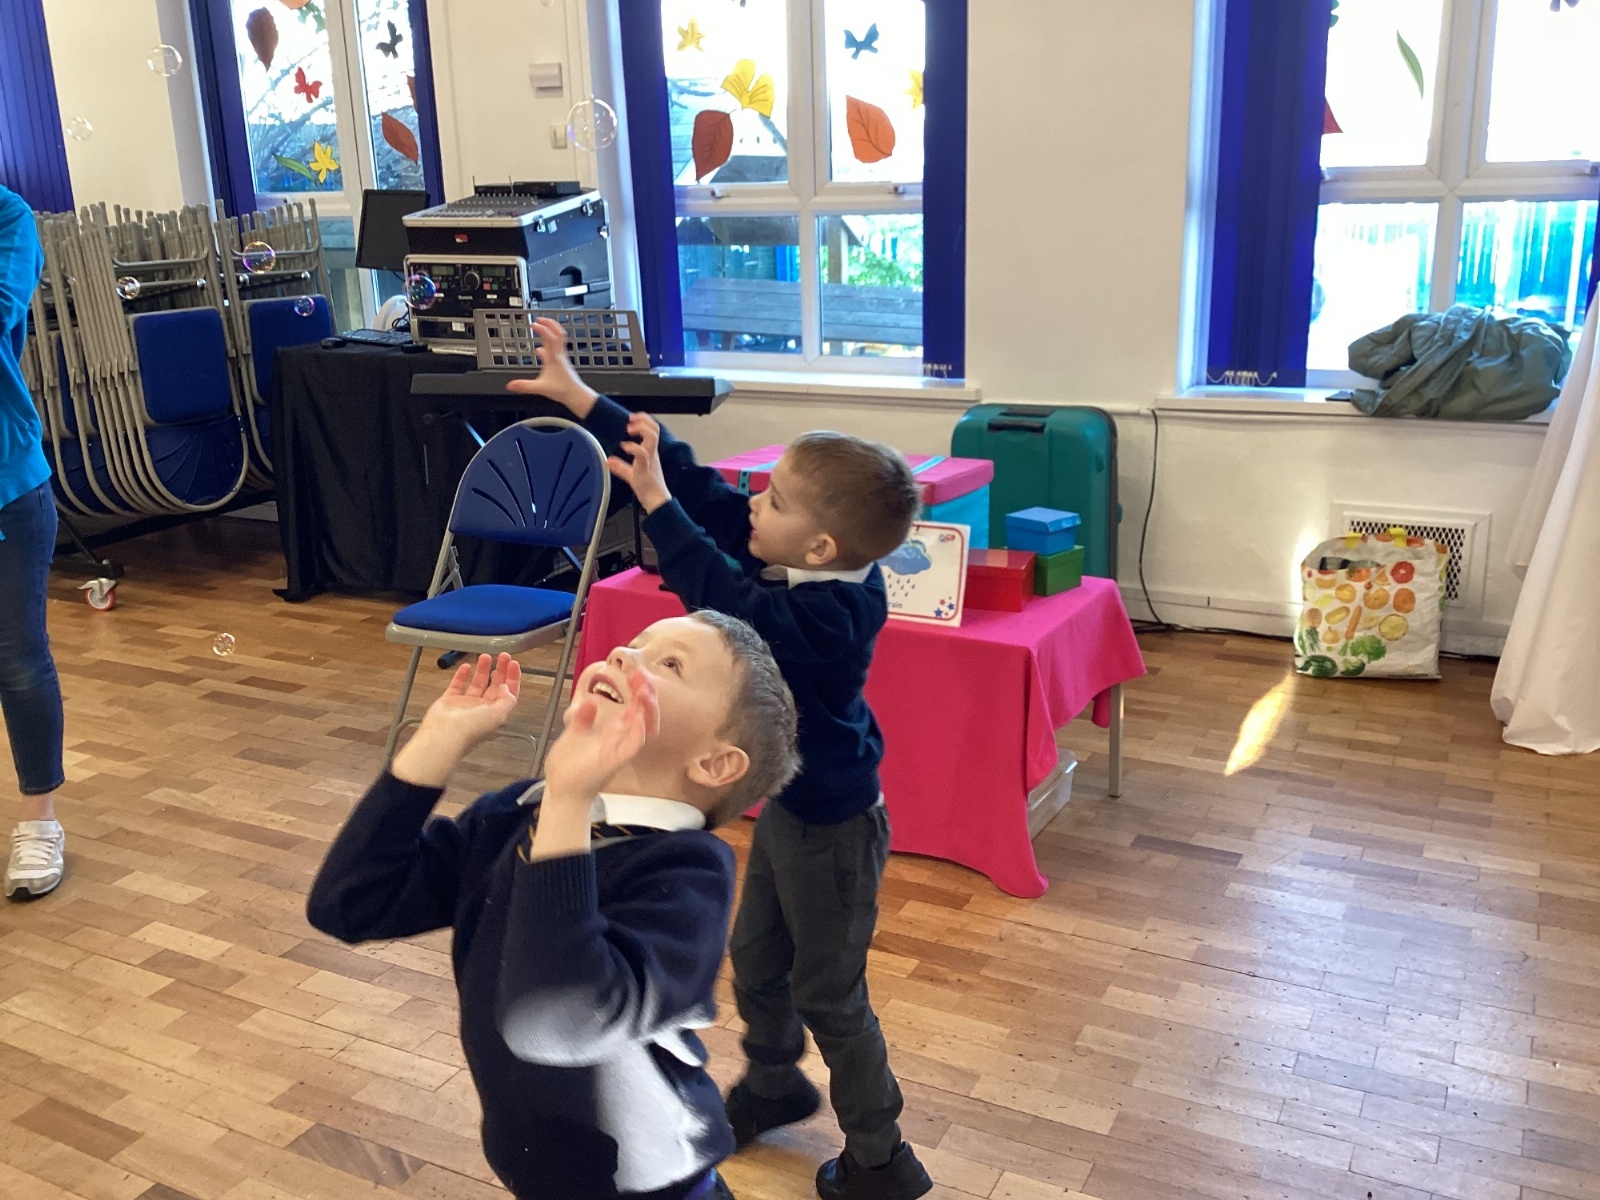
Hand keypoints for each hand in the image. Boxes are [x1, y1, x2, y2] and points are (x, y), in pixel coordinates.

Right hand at [392, 654, 520, 786]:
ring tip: (485, 656)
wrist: (444, 734)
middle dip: (500, 670)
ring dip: (483, 670)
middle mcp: (482, 709)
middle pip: (495, 686)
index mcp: (496, 713)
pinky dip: (462, 675)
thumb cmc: (472, 727)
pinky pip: (457, 685)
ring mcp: (465, 705)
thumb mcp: (499, 715)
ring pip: (477, 683)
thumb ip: (507, 700)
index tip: (513, 663)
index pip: (509, 693)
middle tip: (503, 655)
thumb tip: (507, 687)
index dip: (513, 677)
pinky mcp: (449, 701)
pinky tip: (466, 666)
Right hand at [504, 317, 598, 416]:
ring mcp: (562, 358)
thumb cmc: (562, 390)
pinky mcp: (563, 362)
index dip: (541, 328)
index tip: (533, 324)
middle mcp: (559, 355)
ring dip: (551, 331)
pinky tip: (542, 350)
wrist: (577, 395)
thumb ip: (524, 385)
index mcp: (553, 358)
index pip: (549, 337)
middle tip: (540, 319)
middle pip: (557, 333)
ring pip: (559, 339)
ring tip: (542, 327)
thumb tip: (510, 385)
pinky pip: (557, 348)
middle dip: (549, 324)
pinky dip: (550, 345)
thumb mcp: (540, 388)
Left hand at [542, 670, 660, 801]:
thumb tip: (589, 701)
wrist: (558, 790)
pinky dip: (637, 730)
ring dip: (647, 711)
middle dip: (648, 697)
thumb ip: (583, 719)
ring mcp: (620, 752)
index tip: (636, 674)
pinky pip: (632, 747)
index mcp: (615, 735)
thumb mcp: (575, 735)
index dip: (640, 692)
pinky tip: (635, 714)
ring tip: (643, 691)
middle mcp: (622, 743)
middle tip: (642, 676)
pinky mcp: (614, 762)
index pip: (636, 710)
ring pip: (645, 731)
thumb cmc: (569, 767)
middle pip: (647, 718)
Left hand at [607, 413, 670, 512]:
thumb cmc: (648, 488)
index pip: (653, 430)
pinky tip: (625, 446)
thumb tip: (609, 461)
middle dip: (643, 420)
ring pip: (652, 438)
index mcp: (651, 453)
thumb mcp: (631, 475)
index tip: (633, 418)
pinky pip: (642, 454)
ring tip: (630, 429)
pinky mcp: (646, 467)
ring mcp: (650, 459)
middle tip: (631, 419)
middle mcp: (652, 453)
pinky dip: (633, 447)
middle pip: (655, 430)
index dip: (644, 420)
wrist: (656, 501)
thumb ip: (620, 467)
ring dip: (641, 429)